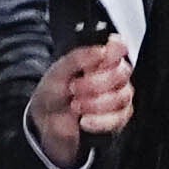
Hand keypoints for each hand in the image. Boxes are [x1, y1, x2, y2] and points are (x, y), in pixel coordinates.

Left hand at [26, 39, 131, 168]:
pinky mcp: (118, 119)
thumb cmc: (54, 92)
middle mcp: (114, 75)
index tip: (102, 57)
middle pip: (121, 73)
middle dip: (96, 83)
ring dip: (95, 103)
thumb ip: (80, 58)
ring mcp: (118, 97)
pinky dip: (100, 121)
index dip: (115, 50)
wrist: (46, 120)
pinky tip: (84, 120)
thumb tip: (103, 50)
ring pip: (121, 97)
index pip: (119, 47)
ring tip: (75, 105)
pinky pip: (118, 119)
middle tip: (74, 87)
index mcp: (100, 58)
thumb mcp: (59, 71)